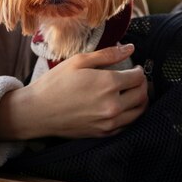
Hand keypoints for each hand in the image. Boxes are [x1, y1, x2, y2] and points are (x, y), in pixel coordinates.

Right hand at [0, 44, 148, 139]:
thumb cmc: (56, 83)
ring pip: (139, 112)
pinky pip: (128, 125)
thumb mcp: (79, 61)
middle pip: (142, 94)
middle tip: (137, 79)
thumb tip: (130, 48)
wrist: (38, 111)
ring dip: (141, 100)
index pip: (138, 77)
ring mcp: (109, 122)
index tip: (135, 67)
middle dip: (143, 84)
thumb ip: (107, 54)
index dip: (139, 70)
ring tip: (134, 92)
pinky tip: (124, 107)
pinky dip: (131, 115)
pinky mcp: (103, 133)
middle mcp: (113, 105)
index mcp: (108, 84)